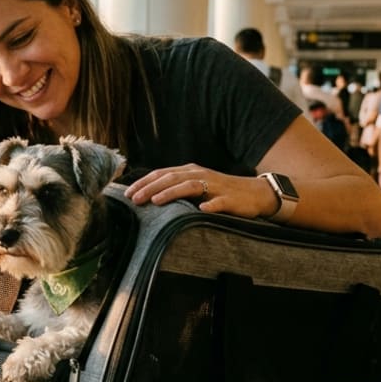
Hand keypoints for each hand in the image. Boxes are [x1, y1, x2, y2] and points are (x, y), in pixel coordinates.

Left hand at [124, 164, 275, 218]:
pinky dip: (210, 205)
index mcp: (190, 171)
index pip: (162, 174)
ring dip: (171, 193)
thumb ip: (176, 188)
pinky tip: (201, 210)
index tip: (126, 193)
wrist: (255, 194)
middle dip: (151, 188)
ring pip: (190, 186)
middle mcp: (200, 174)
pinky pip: (219, 202)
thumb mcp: (196, 187)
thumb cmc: (220, 192)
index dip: (144, 182)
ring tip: (156, 202)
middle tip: (133, 199)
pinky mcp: (230, 198)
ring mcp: (215, 186)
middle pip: (171, 178)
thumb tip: (148, 196)